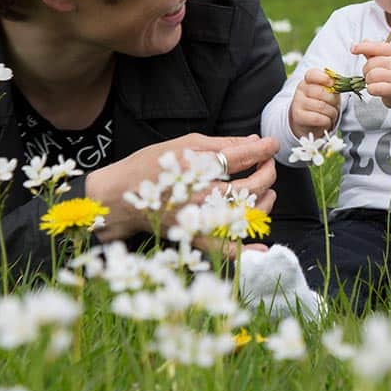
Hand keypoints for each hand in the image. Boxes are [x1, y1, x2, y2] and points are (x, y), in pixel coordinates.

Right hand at [86, 133, 279, 240]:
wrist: (119, 198)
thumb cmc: (149, 166)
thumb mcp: (182, 144)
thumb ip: (220, 143)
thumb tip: (252, 140)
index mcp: (196, 166)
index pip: (240, 156)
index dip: (262, 149)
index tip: (272, 145)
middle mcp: (200, 193)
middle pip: (250, 186)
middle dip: (267, 172)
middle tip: (269, 165)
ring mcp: (199, 217)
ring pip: (245, 214)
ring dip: (265, 201)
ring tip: (269, 190)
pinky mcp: (194, 237)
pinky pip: (225, 249)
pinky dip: (246, 251)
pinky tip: (263, 245)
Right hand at [289, 69, 341, 138]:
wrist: (308, 122)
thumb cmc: (321, 105)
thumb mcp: (327, 93)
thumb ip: (333, 87)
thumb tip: (342, 84)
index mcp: (308, 81)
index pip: (312, 74)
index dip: (324, 78)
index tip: (332, 83)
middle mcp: (301, 90)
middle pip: (321, 92)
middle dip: (333, 101)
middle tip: (335, 106)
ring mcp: (298, 103)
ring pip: (321, 106)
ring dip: (332, 113)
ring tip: (332, 114)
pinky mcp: (298, 116)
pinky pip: (317, 118)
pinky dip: (326, 121)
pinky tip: (326, 121)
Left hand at [351, 40, 390, 121]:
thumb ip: (377, 52)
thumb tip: (364, 41)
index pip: (378, 46)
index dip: (363, 47)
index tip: (353, 49)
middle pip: (372, 63)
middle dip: (366, 70)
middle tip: (372, 76)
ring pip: (371, 75)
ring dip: (368, 81)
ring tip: (375, 83)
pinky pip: (374, 88)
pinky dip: (371, 89)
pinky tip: (376, 90)